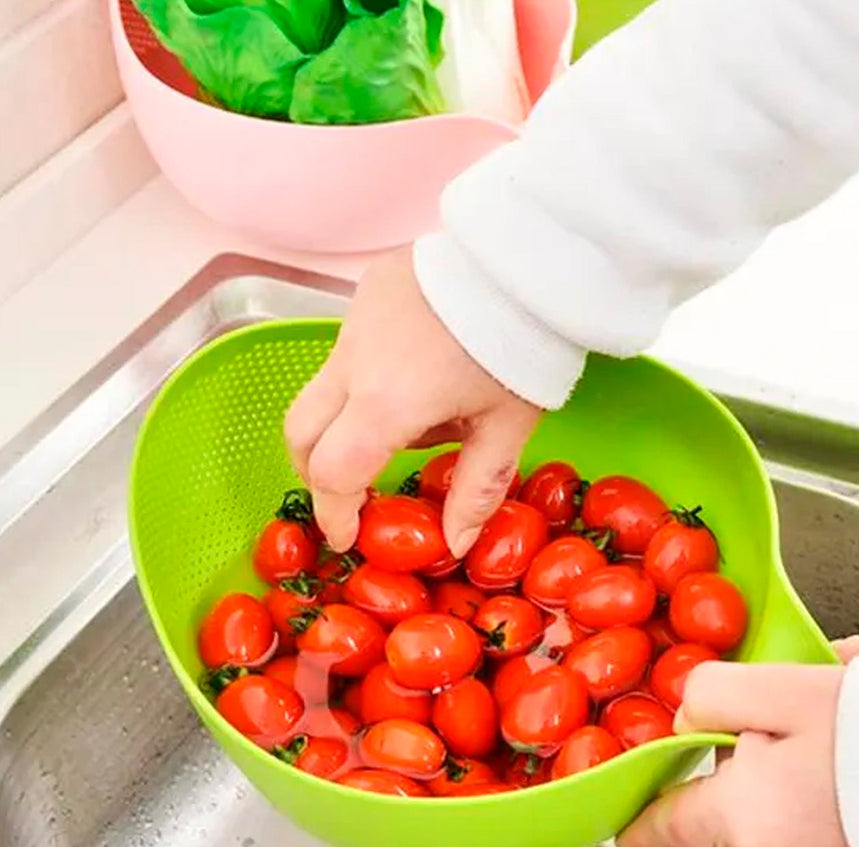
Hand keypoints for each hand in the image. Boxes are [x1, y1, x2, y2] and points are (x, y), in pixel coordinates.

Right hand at [285, 246, 540, 555]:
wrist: (528, 259)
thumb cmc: (524, 348)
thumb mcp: (506, 429)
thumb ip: (474, 490)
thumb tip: (454, 545)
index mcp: (388, 403)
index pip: (333, 474)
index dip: (334, 513)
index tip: (348, 536)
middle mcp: (354, 364)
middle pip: (300, 433)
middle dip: (317, 472)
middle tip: (353, 492)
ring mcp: (353, 324)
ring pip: (322, 391)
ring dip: (344, 424)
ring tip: (409, 424)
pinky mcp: (364, 295)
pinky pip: (346, 352)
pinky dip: (364, 380)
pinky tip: (416, 373)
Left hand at [617, 636, 858, 846]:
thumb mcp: (777, 689)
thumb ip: (710, 696)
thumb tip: (688, 717)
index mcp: (739, 815)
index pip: (669, 824)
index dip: (643, 823)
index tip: (626, 832)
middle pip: (725, 812)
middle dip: (744, 770)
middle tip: (785, 728)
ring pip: (768, 827)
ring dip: (783, 789)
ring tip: (828, 744)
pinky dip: (815, 816)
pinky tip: (847, 780)